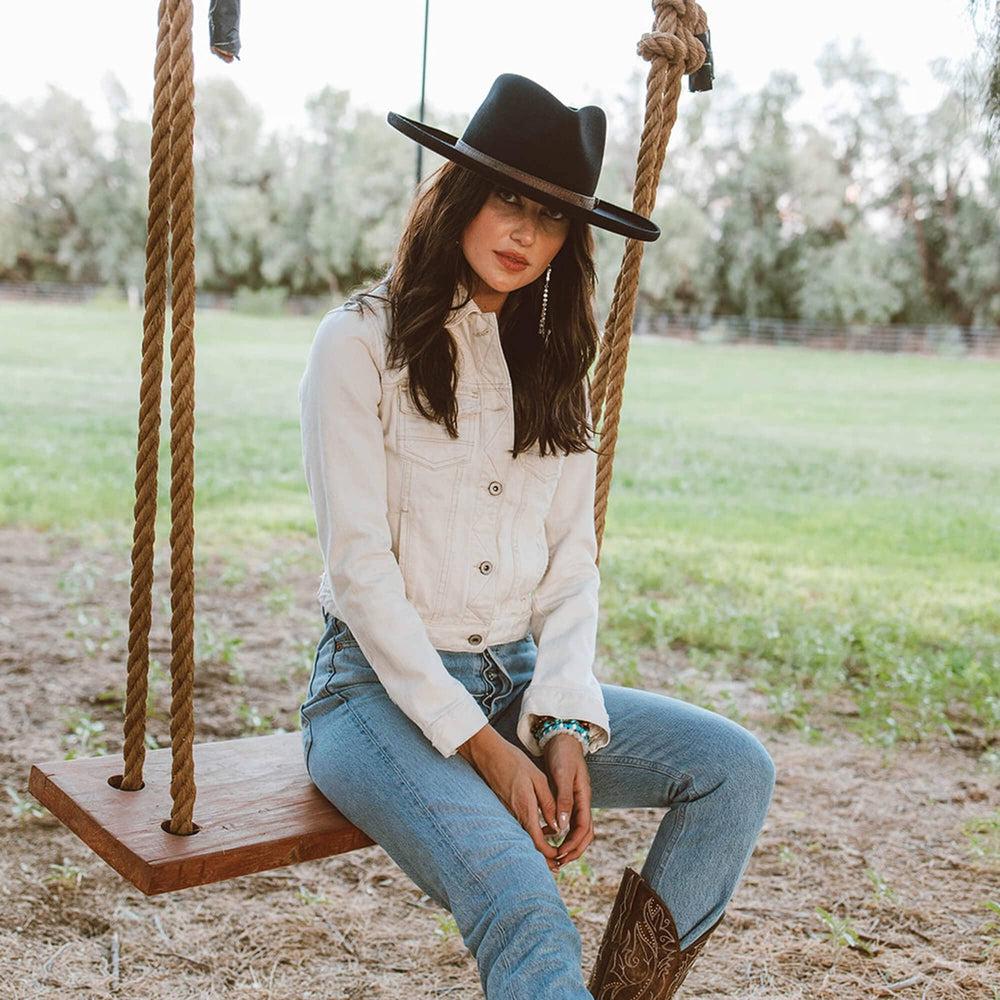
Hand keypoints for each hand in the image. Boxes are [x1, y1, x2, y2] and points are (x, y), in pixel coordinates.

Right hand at [457, 724, 561, 871]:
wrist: (488, 753)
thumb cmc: (515, 762)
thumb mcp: (538, 779)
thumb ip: (549, 804)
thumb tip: (558, 827)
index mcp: (525, 810)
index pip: (538, 843)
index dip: (550, 855)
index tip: (561, 857)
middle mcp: (514, 816)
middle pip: (529, 846)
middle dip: (544, 858)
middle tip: (558, 865)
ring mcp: (508, 813)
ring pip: (524, 837)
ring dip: (538, 846)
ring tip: (555, 849)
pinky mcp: (505, 808)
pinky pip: (519, 827)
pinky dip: (532, 834)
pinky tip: (544, 828)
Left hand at [541, 732, 593, 870]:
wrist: (562, 738)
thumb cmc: (563, 754)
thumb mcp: (562, 775)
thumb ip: (564, 799)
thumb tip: (562, 826)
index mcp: (584, 797)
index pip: (584, 829)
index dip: (574, 844)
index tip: (560, 853)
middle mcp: (582, 801)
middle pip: (584, 834)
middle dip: (574, 850)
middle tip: (558, 861)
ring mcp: (576, 800)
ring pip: (576, 829)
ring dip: (568, 844)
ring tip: (554, 854)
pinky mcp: (567, 798)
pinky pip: (567, 821)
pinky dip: (561, 832)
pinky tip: (547, 834)